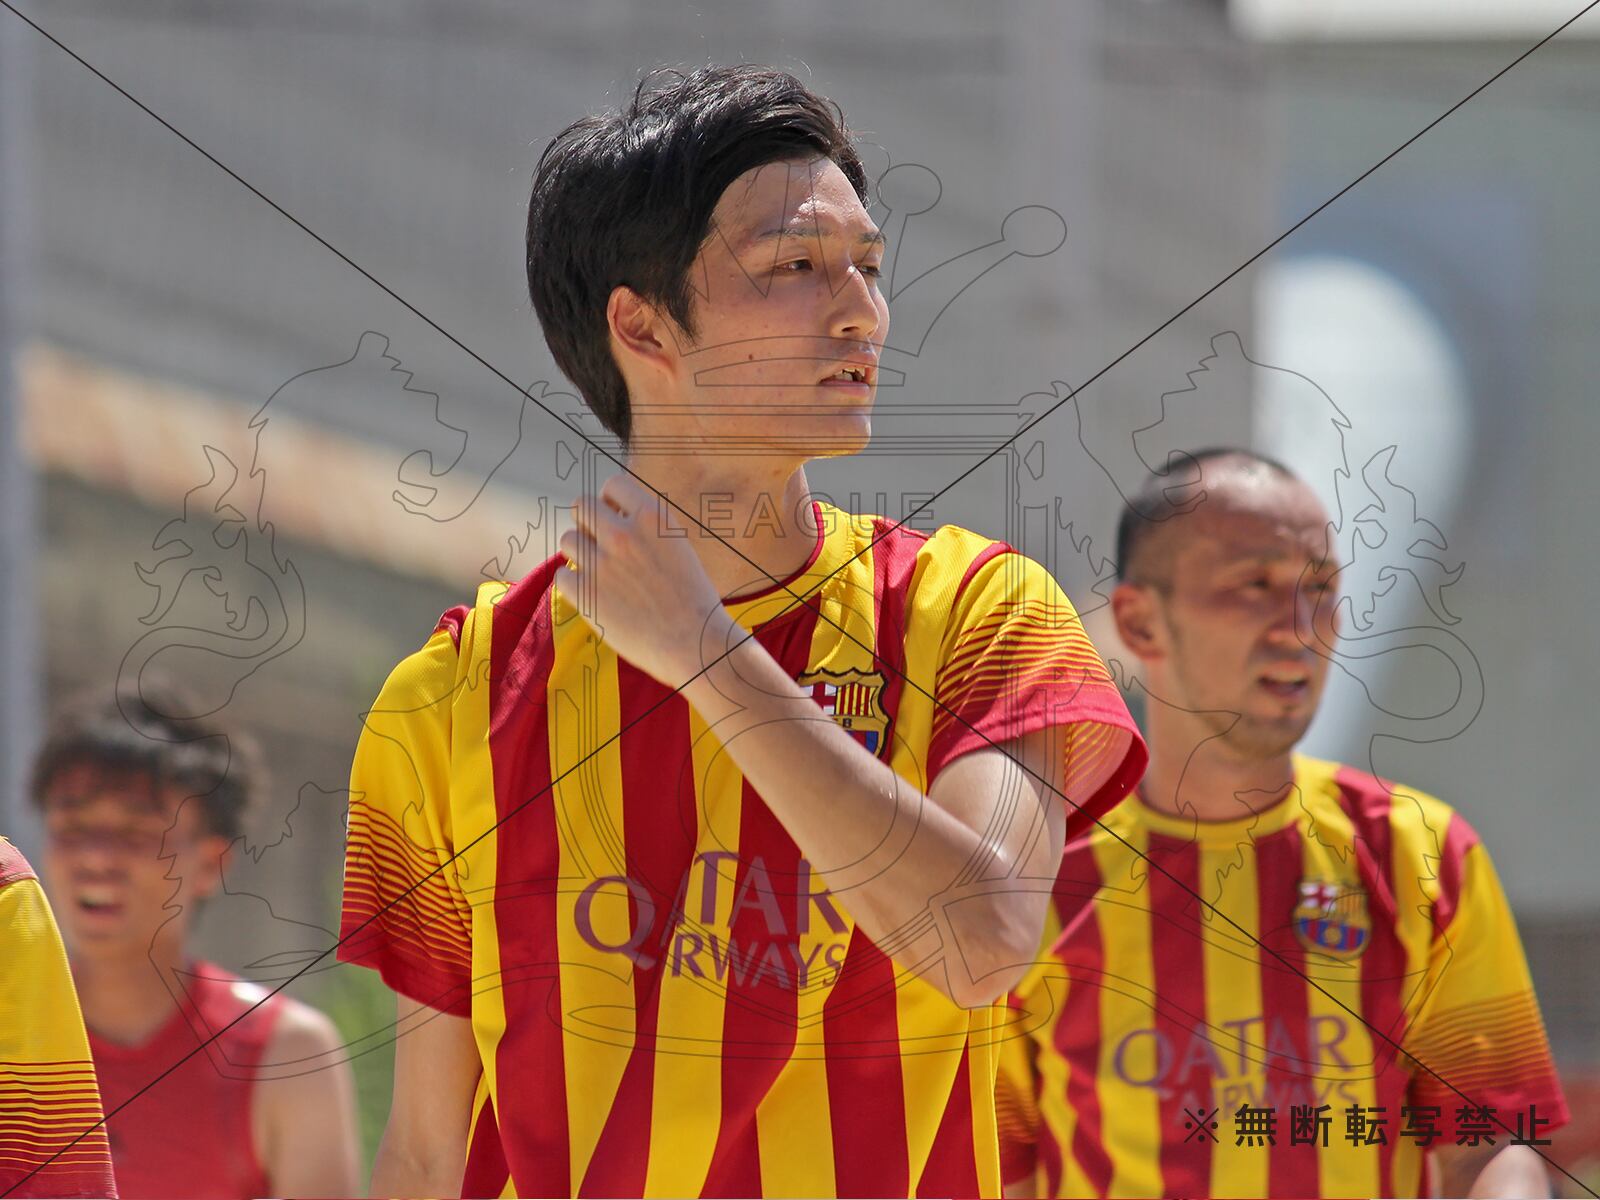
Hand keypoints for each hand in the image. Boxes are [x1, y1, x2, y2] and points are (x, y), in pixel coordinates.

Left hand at [553, 474, 730, 686]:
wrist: (695, 644)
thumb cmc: (693, 600)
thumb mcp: (678, 547)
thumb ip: (646, 529)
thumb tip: (615, 519)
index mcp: (653, 517)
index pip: (614, 485)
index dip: (610, 501)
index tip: (615, 517)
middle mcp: (624, 534)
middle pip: (582, 505)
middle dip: (589, 522)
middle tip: (601, 545)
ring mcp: (603, 563)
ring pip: (568, 539)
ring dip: (580, 553)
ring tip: (599, 573)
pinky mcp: (586, 594)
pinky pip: (562, 575)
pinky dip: (574, 584)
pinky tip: (594, 596)